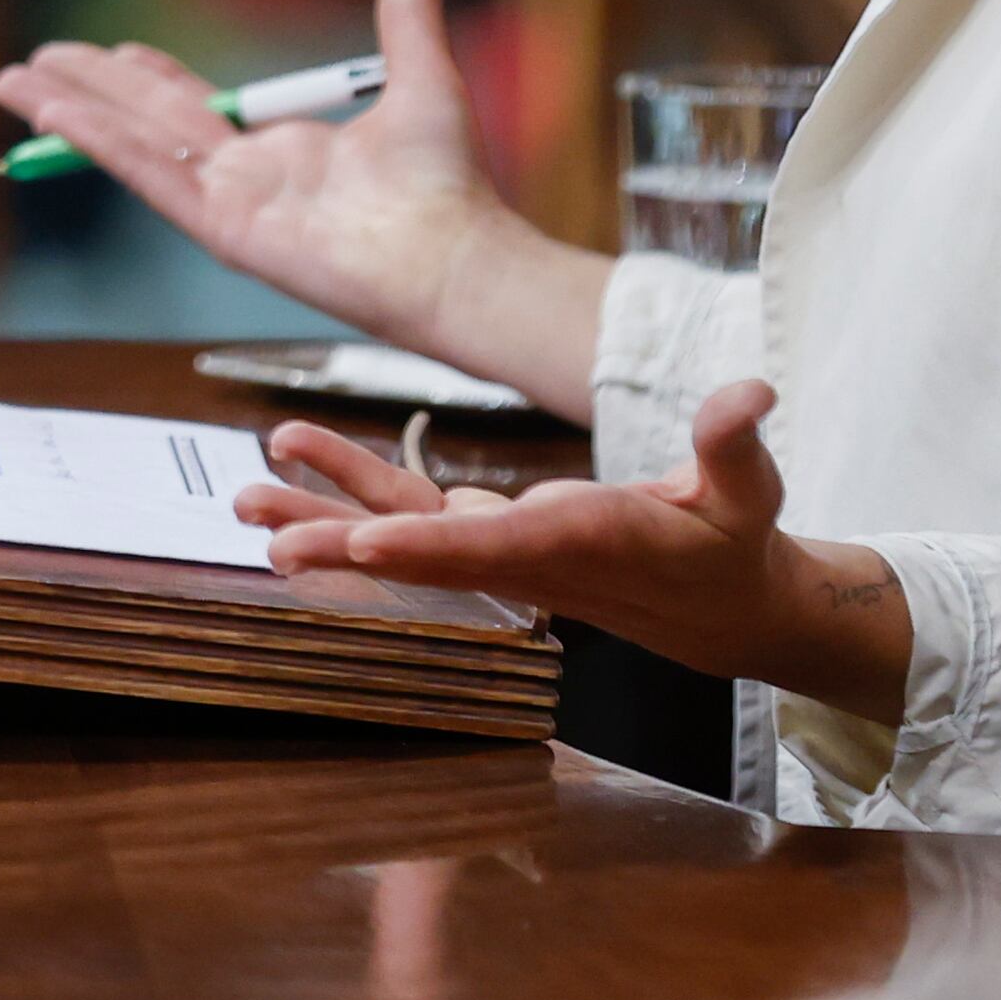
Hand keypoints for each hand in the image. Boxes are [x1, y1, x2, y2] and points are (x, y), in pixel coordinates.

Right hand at [0, 0, 603, 411]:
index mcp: (285, 149)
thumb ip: (410, 5)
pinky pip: (147, 176)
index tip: (113, 51)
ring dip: (69, 112)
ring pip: (131, 144)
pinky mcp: (221, 227)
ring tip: (14, 83)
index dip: (149, 75)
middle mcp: (248, 177)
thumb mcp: (422, 70)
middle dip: (87, 88)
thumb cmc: (447, 184)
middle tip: (33, 62)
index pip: (197, 107)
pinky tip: (56, 116)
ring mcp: (229, 203)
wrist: (454, 254)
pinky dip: (98, 144)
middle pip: (147, 119)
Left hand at [241, 377, 912, 722]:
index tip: (364, 546)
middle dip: (346, 548)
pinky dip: (357, 490)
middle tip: (272, 543)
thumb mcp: (751, 491)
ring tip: (248, 500)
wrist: (722, 606)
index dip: (430, 549)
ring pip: (400, 534)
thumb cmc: (735, 543)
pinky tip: (297, 464)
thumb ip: (735, 443)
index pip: (497, 551)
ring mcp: (500, 549)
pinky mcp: (492, 535)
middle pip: (424, 556)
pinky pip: (412, 512)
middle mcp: (526, 556)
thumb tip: (751, 393)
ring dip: (325, 516)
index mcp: (584, 543)